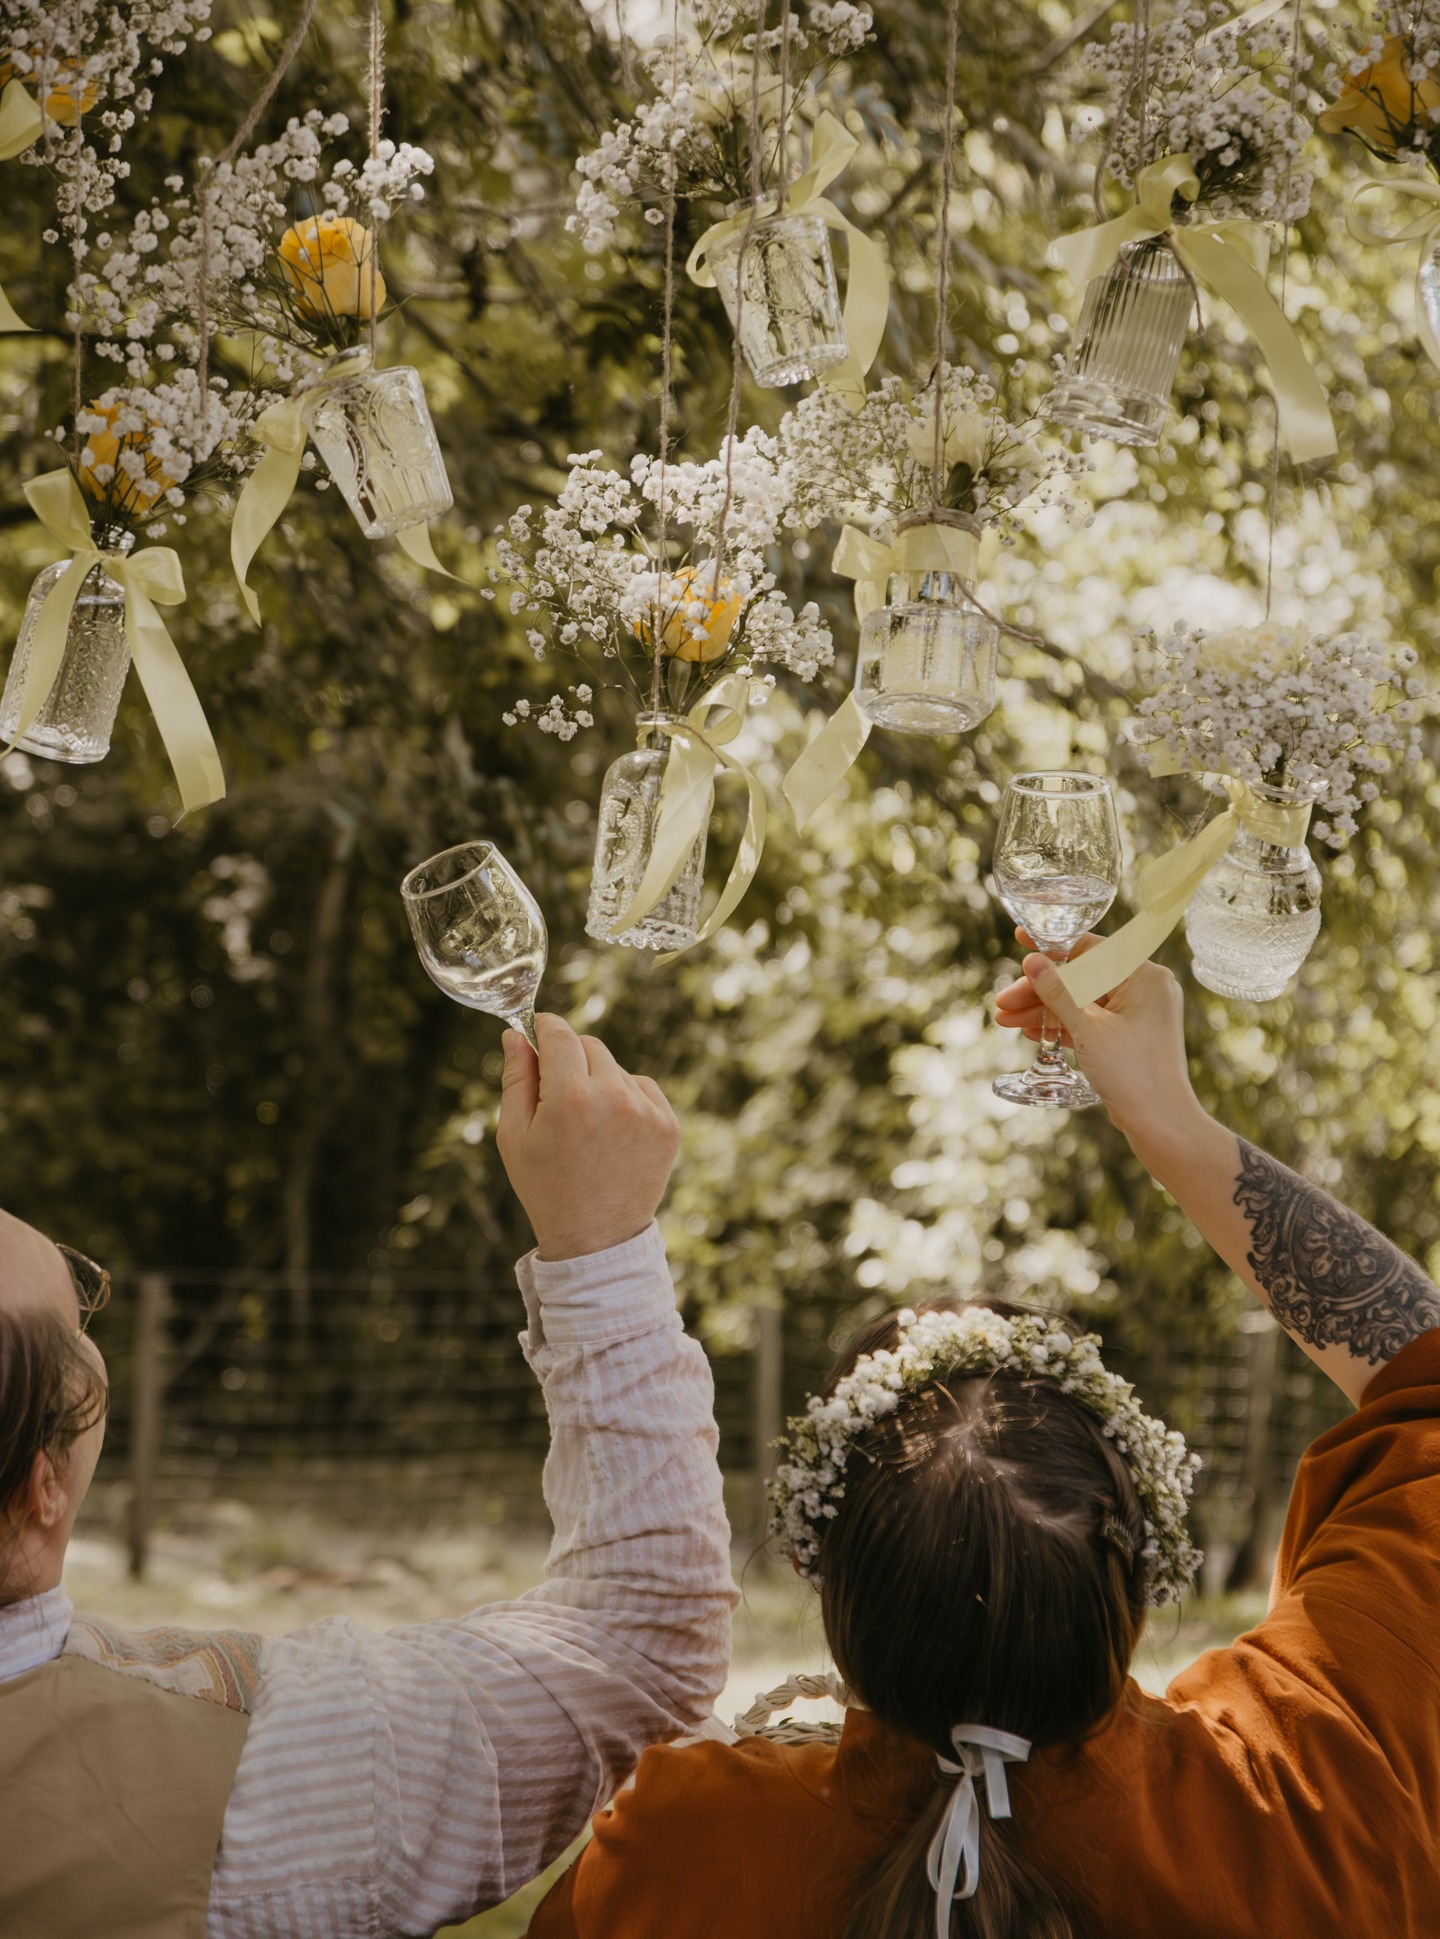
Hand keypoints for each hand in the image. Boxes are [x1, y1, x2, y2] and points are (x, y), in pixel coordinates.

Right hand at [496, 1014, 680, 1260]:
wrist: (596, 1239)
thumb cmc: (546, 1187)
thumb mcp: (514, 1136)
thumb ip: (516, 1078)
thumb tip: (516, 1035)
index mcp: (570, 1098)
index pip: (560, 1034)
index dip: (544, 1028)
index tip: (537, 1030)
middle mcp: (614, 1097)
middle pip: (589, 1045)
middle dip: (570, 1059)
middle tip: (557, 1094)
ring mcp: (646, 1112)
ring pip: (616, 1068)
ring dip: (599, 1081)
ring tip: (586, 1126)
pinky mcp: (668, 1125)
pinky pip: (642, 1088)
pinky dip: (626, 1099)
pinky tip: (611, 1133)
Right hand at [993, 931, 1203, 1157]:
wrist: (1160, 1123)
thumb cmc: (1133, 1073)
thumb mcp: (1087, 1027)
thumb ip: (1058, 991)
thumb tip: (1034, 960)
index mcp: (1144, 976)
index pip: (1091, 949)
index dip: (1052, 946)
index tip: (1022, 940)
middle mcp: (1144, 990)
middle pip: (1081, 978)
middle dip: (1040, 990)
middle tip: (1004, 1000)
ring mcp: (1136, 1015)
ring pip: (1081, 1002)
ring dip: (1044, 1010)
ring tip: (1005, 1019)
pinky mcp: (1127, 1038)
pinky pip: (1089, 1022)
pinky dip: (1062, 1026)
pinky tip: (1030, 1032)